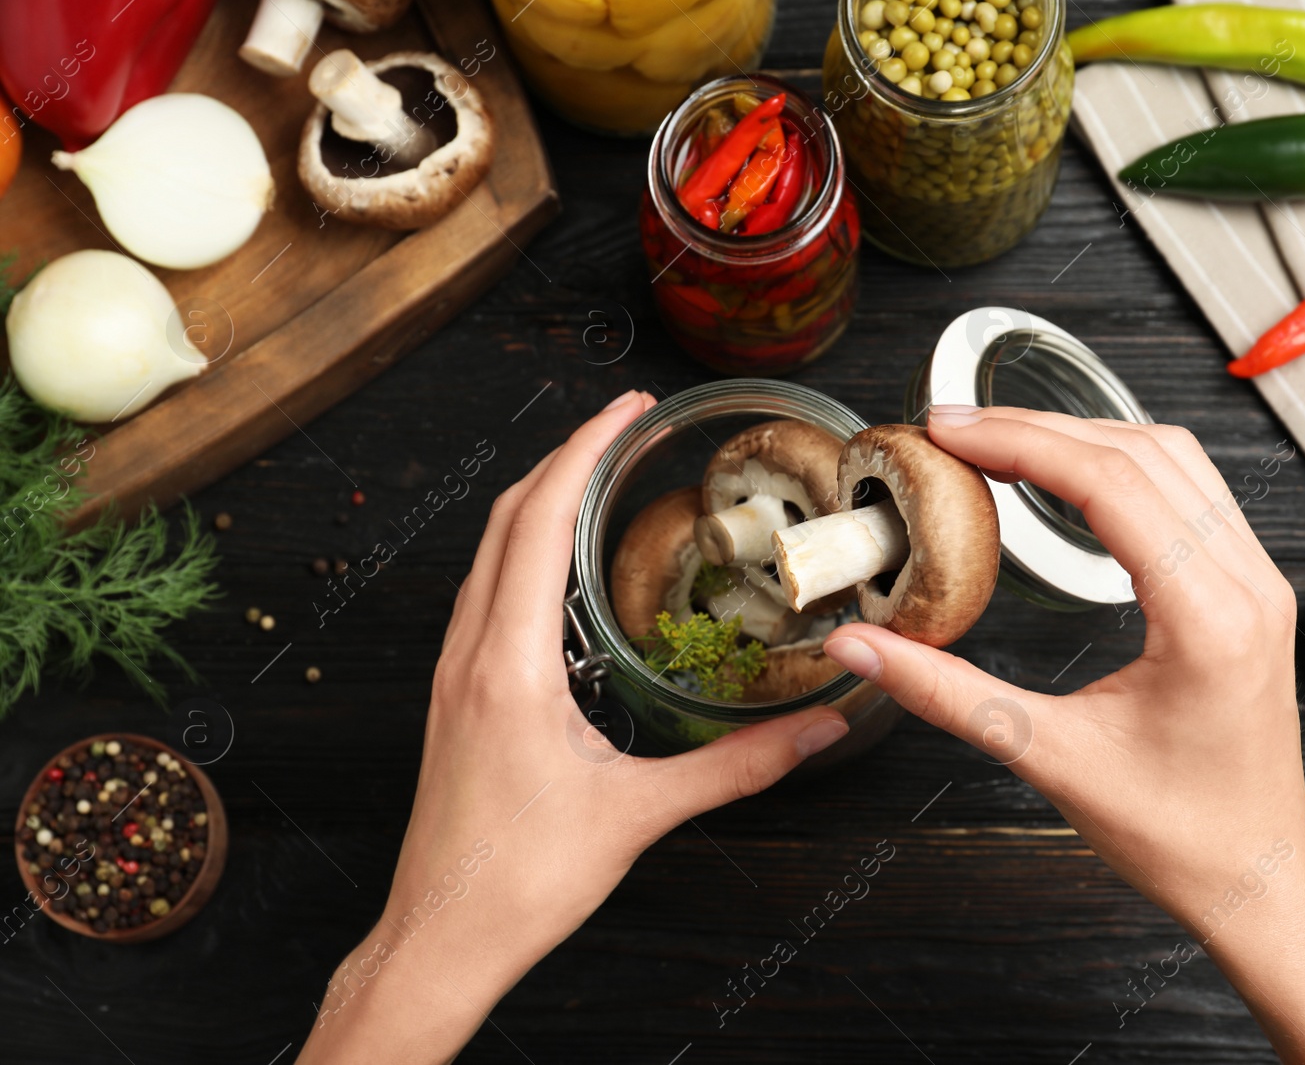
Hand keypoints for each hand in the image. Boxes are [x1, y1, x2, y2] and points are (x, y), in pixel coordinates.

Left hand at [299, 391, 848, 1064]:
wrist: (442, 939)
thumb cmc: (519, 883)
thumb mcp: (639, 816)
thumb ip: (737, 767)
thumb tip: (817, 729)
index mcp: (509, 665)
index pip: (540, 520)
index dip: (585, 450)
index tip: (629, 411)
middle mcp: (470, 655)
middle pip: (506, 517)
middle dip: (565, 456)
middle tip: (626, 426)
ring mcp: (454, 674)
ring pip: (487, 552)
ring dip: (539, 499)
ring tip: (599, 476)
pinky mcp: (457, 698)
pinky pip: (485, 592)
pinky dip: (524, 549)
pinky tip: (563, 569)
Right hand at [822, 406, 1304, 1064]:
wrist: (1255, 877)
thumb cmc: (1175, 834)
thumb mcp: (1049, 757)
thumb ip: (945, 693)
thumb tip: (860, 648)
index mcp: (1208, 617)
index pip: (1110, 485)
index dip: (1021, 442)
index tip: (950, 432)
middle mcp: (1248, 582)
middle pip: (1142, 453)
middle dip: (1041, 427)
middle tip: (956, 427)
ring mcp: (1260, 580)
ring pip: (1175, 459)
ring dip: (1085, 434)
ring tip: (1002, 439)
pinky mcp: (1253, 589)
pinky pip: (1192, 491)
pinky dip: (1124, 463)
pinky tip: (1070, 473)